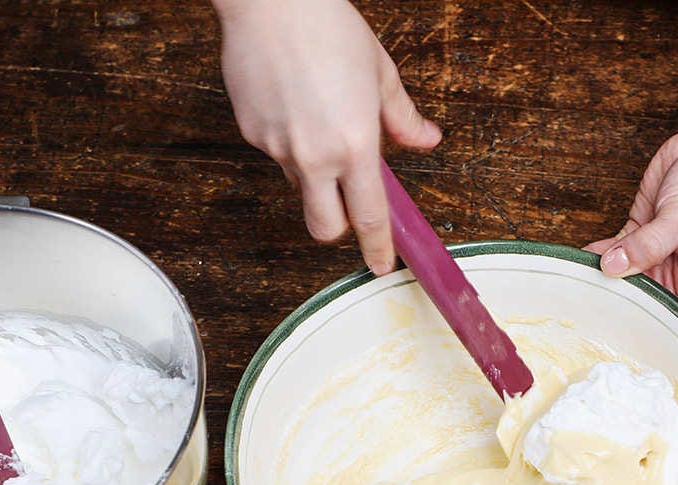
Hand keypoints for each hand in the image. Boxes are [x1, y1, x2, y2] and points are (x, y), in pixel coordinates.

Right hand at [216, 0, 441, 273]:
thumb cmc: (327, 27)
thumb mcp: (380, 73)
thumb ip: (403, 118)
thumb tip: (427, 140)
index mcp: (354, 145)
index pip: (369, 217)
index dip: (377, 247)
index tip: (380, 264)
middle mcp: (314, 156)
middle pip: (323, 225)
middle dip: (337, 225)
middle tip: (347, 201)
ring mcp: (277, 147)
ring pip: (298, 184)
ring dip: (312, 172)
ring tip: (318, 119)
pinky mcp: (251, 133)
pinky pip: (275, 153)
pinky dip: (288, 140)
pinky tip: (292, 102)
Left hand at [586, 131, 677, 344]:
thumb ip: (647, 244)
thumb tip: (612, 267)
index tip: (672, 386)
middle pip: (658, 317)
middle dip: (635, 334)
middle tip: (604, 357)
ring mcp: (658, 258)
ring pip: (630, 286)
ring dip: (608, 293)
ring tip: (581, 313)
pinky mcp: (640, 237)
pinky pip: (614, 255)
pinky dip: (597, 259)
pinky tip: (577, 265)